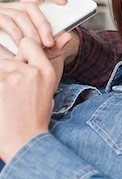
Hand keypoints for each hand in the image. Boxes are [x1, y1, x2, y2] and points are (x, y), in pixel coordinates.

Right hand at [0, 0, 66, 48]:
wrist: (5, 63)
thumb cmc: (23, 53)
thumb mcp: (42, 50)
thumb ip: (55, 46)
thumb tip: (67, 37)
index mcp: (26, 10)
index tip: (64, 2)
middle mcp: (13, 7)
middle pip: (31, 6)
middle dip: (43, 25)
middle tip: (50, 42)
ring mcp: (2, 11)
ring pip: (20, 15)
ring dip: (31, 32)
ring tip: (37, 45)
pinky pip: (6, 21)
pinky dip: (16, 33)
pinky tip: (21, 43)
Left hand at [0, 38, 63, 162]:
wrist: (25, 141)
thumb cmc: (34, 118)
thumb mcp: (47, 89)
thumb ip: (41, 66)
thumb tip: (58, 38)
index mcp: (46, 71)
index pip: (28, 43)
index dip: (21, 53)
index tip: (18, 64)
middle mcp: (32, 71)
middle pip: (7, 58)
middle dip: (6, 72)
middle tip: (12, 93)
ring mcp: (14, 78)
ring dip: (0, 81)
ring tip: (7, 99)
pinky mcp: (0, 84)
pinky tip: (3, 101)